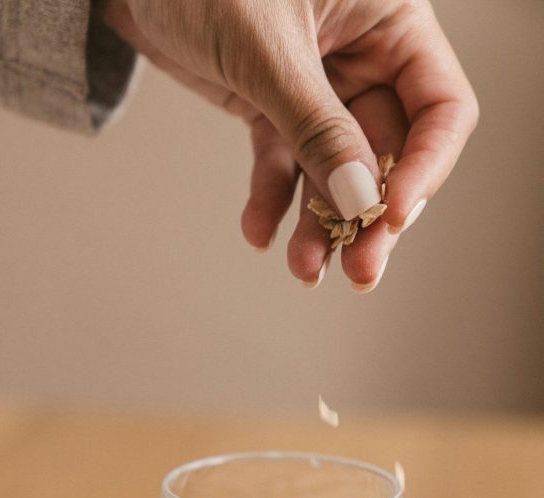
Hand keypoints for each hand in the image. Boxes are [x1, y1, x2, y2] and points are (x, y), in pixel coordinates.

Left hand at [102, 0, 477, 290]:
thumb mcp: (268, 49)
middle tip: (360, 273)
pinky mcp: (272, 108)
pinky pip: (282, 165)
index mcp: (391, 19)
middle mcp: (364, 55)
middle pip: (389, 154)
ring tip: (304, 270)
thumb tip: (358, 201)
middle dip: (370, 216)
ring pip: (335, 172)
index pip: (439, 108)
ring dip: (321, 225)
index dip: (425, 167)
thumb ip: (316, 125)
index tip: (392, 217)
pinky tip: (257, 232)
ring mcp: (318, 87)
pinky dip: (271, 199)